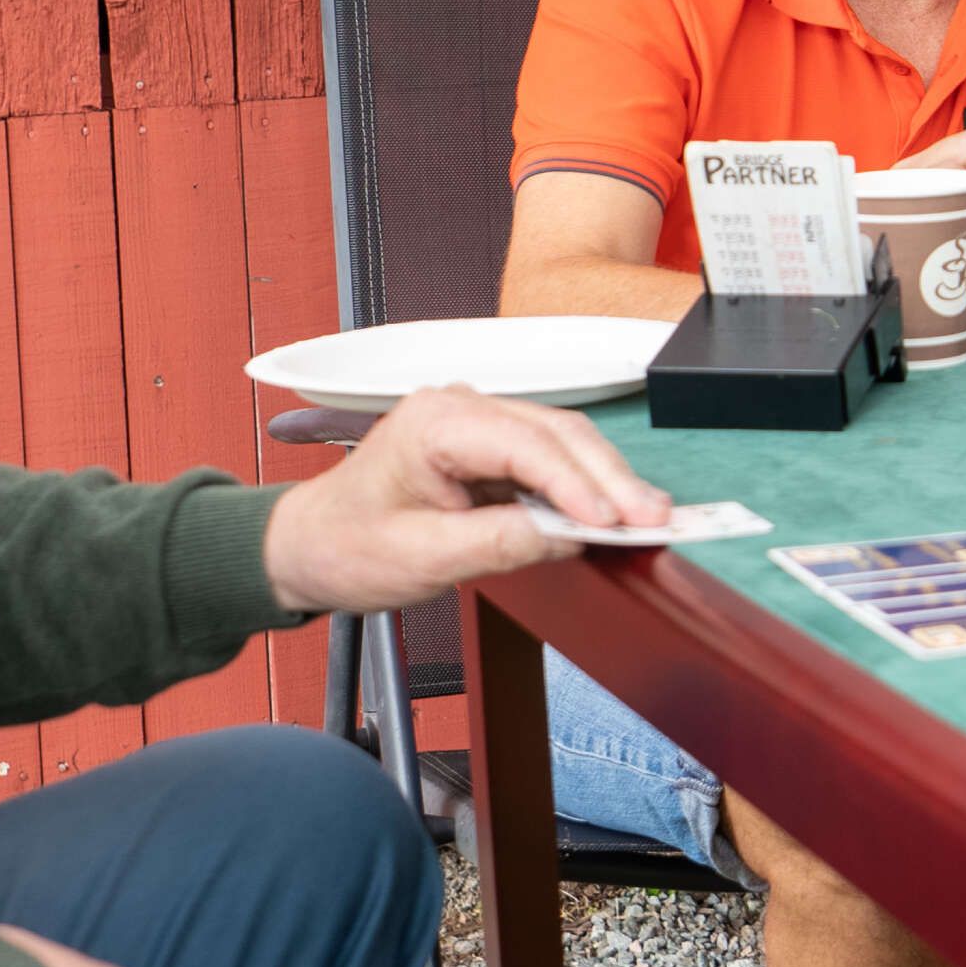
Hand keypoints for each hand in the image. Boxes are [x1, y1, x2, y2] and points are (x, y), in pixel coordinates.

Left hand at [261, 384, 669, 613]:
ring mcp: (477, 422)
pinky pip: (549, 459)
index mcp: (434, 422)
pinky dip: (584, 486)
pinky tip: (612, 511)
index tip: (613, 523)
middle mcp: (460, 407)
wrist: (309, 546)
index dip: (576, 484)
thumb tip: (566, 537)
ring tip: (648, 518)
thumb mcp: (421, 558)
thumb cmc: (348, 546)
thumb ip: (497, 544)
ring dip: (606, 481)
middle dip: (610, 479)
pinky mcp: (489, 446)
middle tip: (656, 520)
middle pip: (557, 433)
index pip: (524, 445)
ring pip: (562, 441)